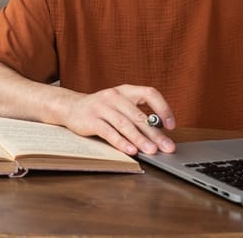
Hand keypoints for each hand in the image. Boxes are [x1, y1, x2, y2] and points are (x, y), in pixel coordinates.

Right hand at [61, 84, 175, 155]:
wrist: (70, 107)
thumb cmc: (101, 109)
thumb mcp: (119, 106)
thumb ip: (136, 115)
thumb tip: (159, 134)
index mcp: (126, 90)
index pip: (149, 93)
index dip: (163, 108)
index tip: (171, 125)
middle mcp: (114, 96)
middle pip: (138, 115)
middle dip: (155, 133)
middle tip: (167, 147)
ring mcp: (102, 107)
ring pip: (125, 124)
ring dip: (140, 139)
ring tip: (152, 151)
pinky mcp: (91, 119)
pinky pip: (108, 132)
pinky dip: (121, 142)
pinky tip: (131, 151)